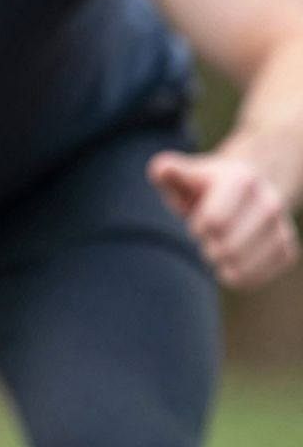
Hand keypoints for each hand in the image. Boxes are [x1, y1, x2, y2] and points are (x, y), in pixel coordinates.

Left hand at [148, 151, 299, 287]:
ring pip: (239, 268)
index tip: (200, 217)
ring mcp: (281, 227)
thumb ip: (169, 173)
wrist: (248, 192)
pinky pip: (253, 280)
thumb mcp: (186, 177)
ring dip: (221, 263)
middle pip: (226, 249)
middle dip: (208, 246)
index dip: (199, 227)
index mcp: (243, 180)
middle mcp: (270, 203)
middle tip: (211, 234)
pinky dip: (236, 276)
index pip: (214, 222)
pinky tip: (234, 258)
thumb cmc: (205, 188)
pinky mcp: (287, 251)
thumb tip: (160, 167)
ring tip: (222, 244)